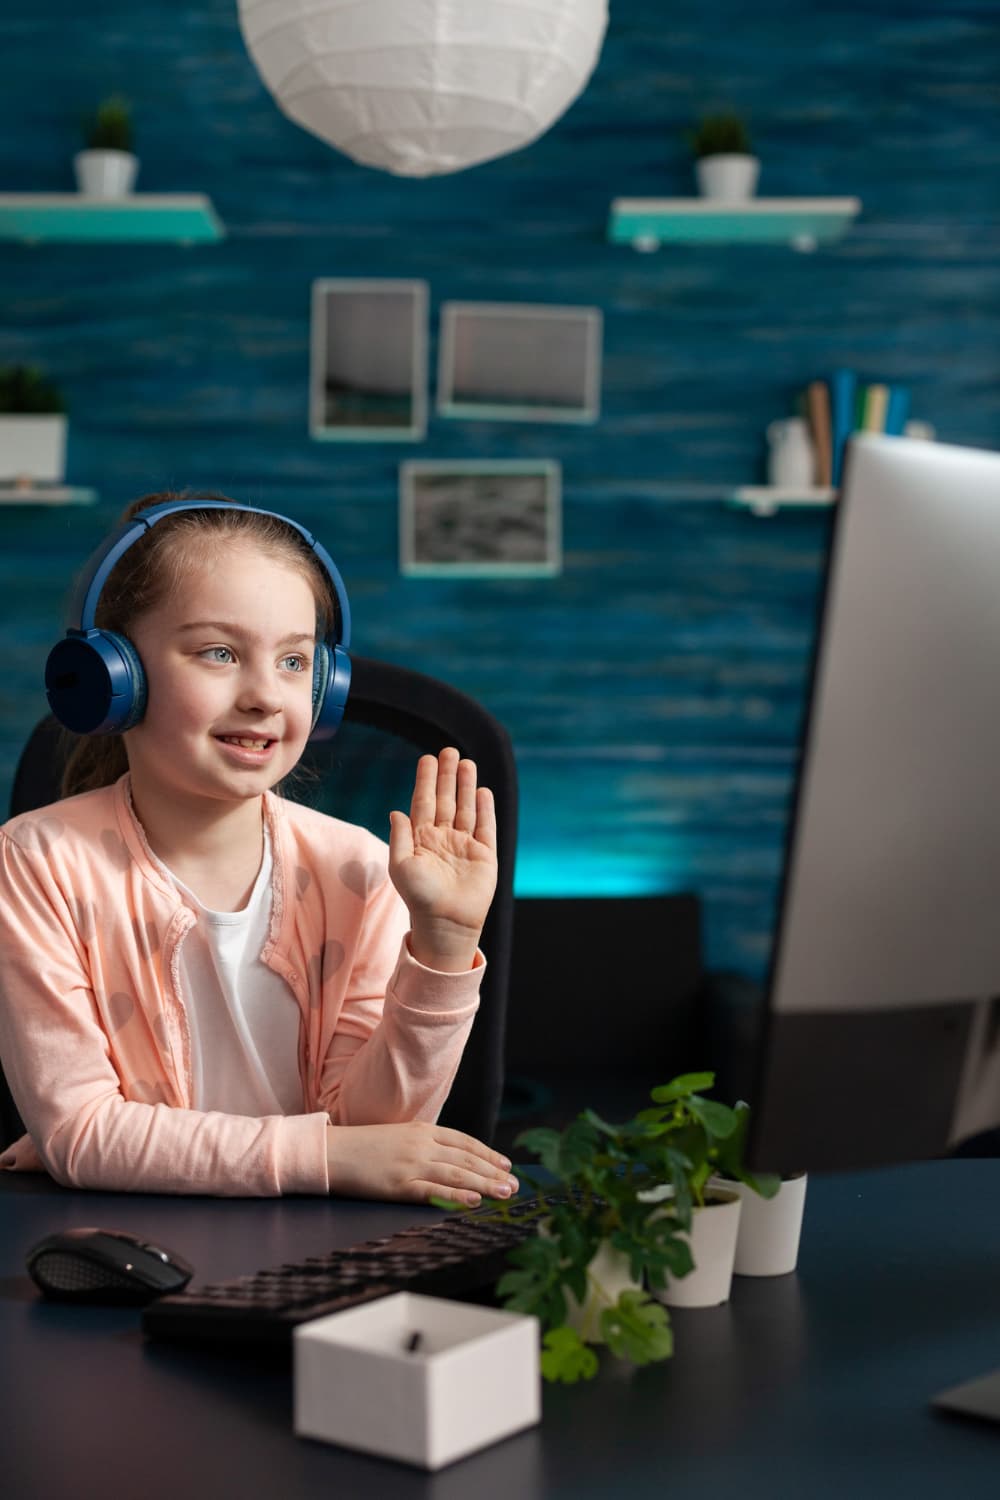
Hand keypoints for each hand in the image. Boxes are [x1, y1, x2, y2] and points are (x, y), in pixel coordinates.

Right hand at [325, 1121, 518, 1206]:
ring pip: (458, 1174)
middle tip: (515, 1184)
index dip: (488, 1153)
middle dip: (494, 1172)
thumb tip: (449, 1158)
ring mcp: (411, 1164)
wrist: (331, 1152)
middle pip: (466, 1158)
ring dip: (485, 1184)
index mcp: (422, 1130)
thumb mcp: (398, 1136)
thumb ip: (424, 1144)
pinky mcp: (399, 1185)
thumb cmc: (363, 1147)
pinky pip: (434, 1191)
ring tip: (506, 1192)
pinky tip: (474, 1200)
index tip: (506, 1164)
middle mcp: (421, 1144)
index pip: (464, 1142)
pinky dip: (457, 1196)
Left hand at [388, 748, 497, 970]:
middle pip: (446, 799)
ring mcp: (465, 844)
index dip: (425, 781)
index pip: (424, 802)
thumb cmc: (419, 897)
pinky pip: (486, 826)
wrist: (445, 922)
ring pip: (466, 808)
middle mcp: (443, 838)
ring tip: (467, 762)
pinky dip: (485, 808)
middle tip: (448, 751)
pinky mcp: (484, 854)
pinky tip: (483, 790)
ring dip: (466, 785)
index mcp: (421, 838)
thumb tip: (396, 811)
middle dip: (447, 775)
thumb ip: (399, 837)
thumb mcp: (400, 866)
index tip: (427, 758)